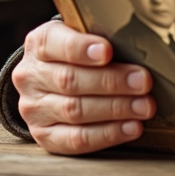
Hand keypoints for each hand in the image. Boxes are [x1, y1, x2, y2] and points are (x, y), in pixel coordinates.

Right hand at [12, 19, 155, 154]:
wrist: (50, 81)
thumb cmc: (78, 55)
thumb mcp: (81, 36)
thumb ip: (100, 37)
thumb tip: (137, 42)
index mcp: (39, 44)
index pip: (53, 44)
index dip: (81, 48)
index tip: (108, 51)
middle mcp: (30, 76)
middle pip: (70, 81)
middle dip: (111, 81)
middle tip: (143, 82)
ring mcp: (34, 109)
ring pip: (74, 111)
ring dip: (115, 109)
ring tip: (144, 106)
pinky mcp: (44, 136)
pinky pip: (76, 140)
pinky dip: (108, 134)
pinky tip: (131, 127)